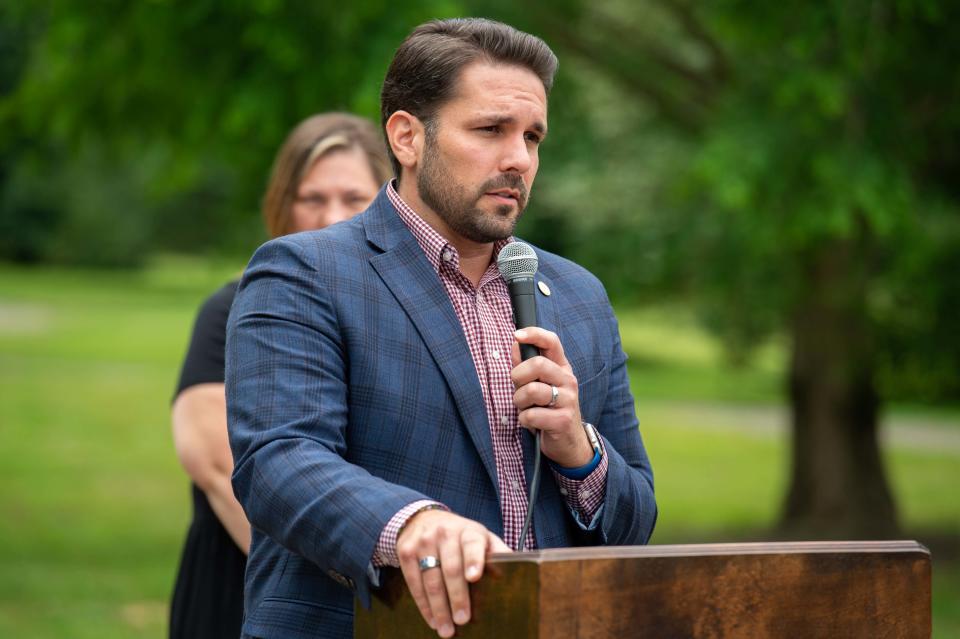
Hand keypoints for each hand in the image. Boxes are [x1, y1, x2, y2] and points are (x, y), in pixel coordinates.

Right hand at [397, 509, 511, 637]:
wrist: (422, 518)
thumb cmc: (460, 535)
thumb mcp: (480, 537)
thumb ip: (497, 552)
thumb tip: (523, 567)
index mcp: (468, 531)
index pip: (472, 545)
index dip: (474, 560)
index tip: (474, 577)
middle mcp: (445, 533)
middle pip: (450, 568)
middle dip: (457, 597)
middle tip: (463, 619)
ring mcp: (423, 542)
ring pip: (430, 579)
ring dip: (438, 607)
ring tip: (446, 629)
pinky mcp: (406, 552)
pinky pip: (414, 582)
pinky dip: (423, 604)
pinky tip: (431, 619)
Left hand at [511, 328, 592, 467]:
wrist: (569, 442)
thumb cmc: (548, 409)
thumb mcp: (539, 384)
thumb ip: (526, 365)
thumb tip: (515, 344)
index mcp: (562, 368)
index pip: (552, 342)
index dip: (534, 334)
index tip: (517, 335)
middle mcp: (568, 380)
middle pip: (537, 364)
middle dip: (518, 377)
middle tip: (519, 390)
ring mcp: (568, 400)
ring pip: (531, 390)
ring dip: (519, 401)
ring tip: (525, 408)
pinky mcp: (562, 420)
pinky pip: (531, 415)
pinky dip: (524, 420)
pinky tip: (532, 422)